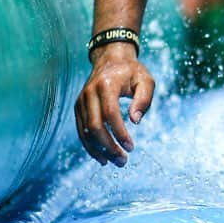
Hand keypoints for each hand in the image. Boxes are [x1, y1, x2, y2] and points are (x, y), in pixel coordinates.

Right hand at [75, 42, 154, 165]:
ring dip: (99, 150)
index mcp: (106, 84)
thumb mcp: (146, 80)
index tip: (131, 147)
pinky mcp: (78, 108)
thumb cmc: (132, 72)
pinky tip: (102, 157)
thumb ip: (144, 99)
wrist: (111, 60)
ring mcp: (81, 101)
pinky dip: (90, 146)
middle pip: (95, 125)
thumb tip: (135, 121)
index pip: (110, 113)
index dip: (120, 133)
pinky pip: (82, 130)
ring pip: (85, 131)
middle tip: (123, 161)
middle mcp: (89, 93)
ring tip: (114, 162)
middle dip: (108, 146)